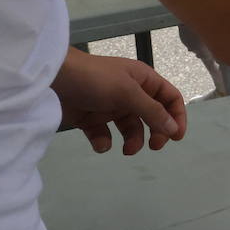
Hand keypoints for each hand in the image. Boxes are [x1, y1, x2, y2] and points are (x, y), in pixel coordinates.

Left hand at [51, 49, 186, 154]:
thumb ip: (152, 111)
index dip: (177, 116)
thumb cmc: (95, 79)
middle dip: (156, 132)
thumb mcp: (127, 92)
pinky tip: (100, 143)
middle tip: (154, 147)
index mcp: (143, 81)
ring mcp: (111, 106)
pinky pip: (105, 134)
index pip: (170, 98)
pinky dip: (104, 141)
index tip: (176, 137)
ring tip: (127, 150)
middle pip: (153, 116)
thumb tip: (173, 129)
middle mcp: (131, 93)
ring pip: (131, 128)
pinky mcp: (91, 118)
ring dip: (133, 141)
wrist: (53, 78)